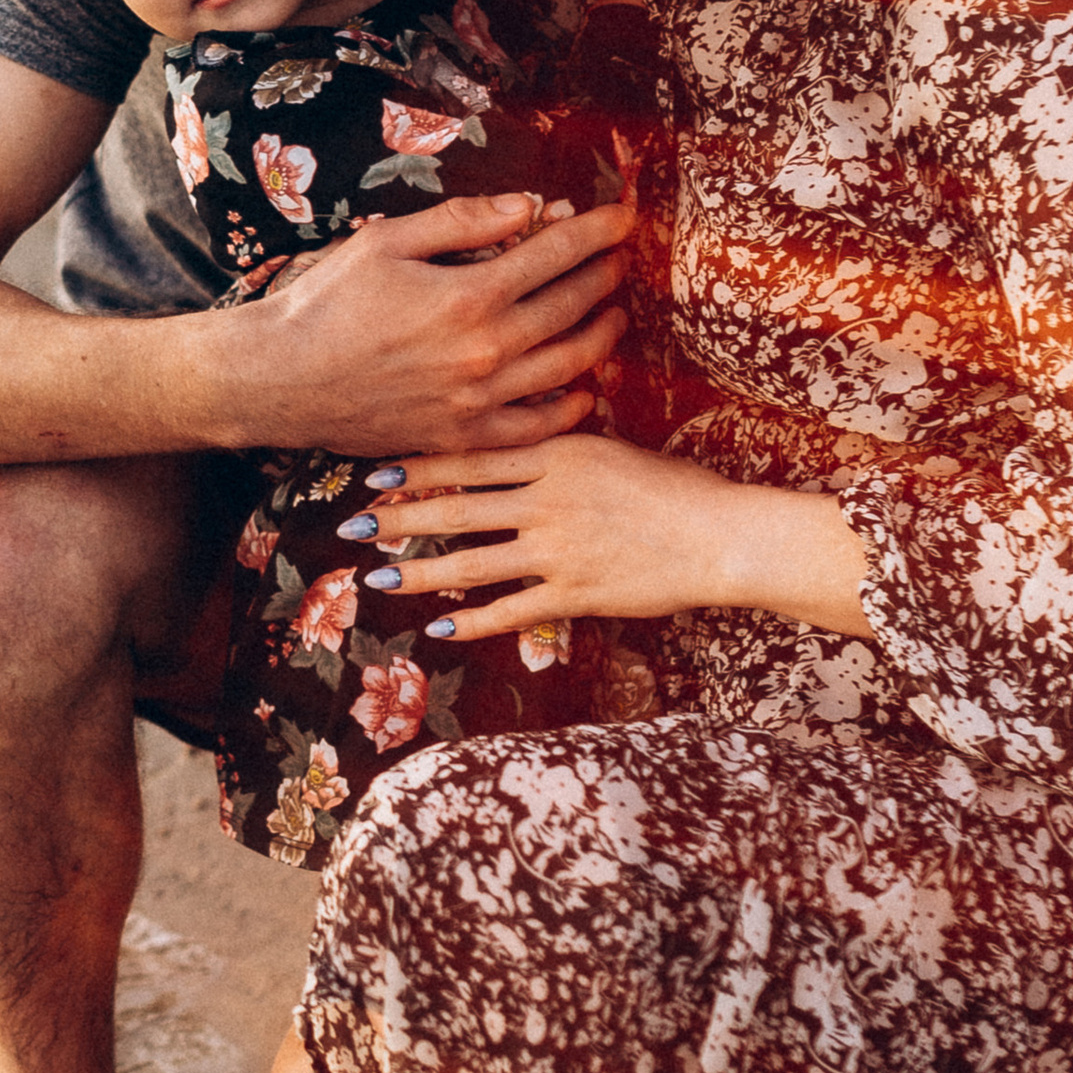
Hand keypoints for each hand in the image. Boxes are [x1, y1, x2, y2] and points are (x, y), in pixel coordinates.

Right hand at [232, 193, 630, 457]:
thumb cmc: (325, 303)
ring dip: (601, 336)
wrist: (279, 379)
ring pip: (568, 367)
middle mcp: (485, 352)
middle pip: (572, 306)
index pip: (556, 253)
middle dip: (605, 276)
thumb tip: (526, 207)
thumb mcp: (387, 241)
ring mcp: (478, 401)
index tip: (623, 217)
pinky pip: (535, 428)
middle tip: (620, 259)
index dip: (597, 231)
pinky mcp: (462, 437)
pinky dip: (568, 409)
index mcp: (469, 295)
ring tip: (614, 315)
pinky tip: (582, 390)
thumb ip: (462, 222)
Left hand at [365, 433, 871, 641]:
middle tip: (349, 526)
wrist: (723, 535)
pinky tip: (438, 628)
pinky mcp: (574, 592)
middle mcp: (547, 499)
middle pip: (456, 508)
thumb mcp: (613, 449)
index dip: (418, 466)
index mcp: (557, 453)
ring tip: (374, 580)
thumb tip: (518, 444)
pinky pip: (510, 610)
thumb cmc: (676, 489)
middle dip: (396, 519)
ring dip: (417, 572)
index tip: (375, 471)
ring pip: (470, 561)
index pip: (471, 457)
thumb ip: (561, 449)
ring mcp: (557, 549)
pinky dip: (472, 620)